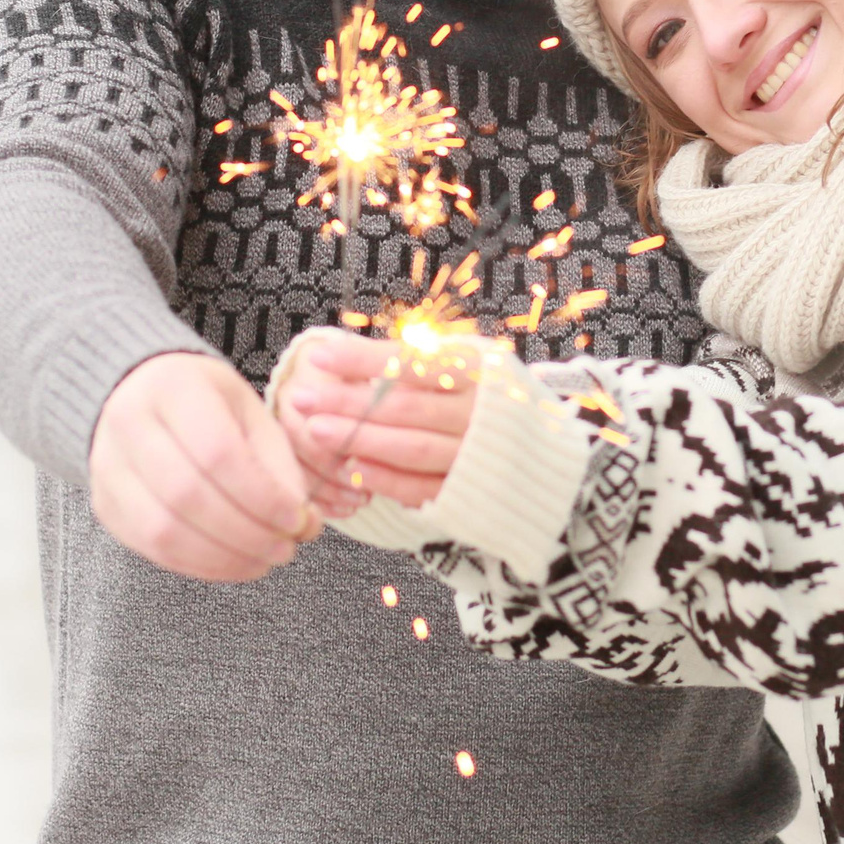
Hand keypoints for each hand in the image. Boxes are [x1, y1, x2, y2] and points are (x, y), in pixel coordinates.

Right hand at [88, 351, 319, 582]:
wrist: (138, 397)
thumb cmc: (205, 405)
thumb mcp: (249, 413)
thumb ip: (277, 465)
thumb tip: (302, 525)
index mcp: (171, 389)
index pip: (218, 453)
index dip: (263, 497)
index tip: (299, 520)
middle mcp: (128, 425)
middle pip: (189, 495)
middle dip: (247, 533)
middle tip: (287, 548)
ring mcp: (107, 468)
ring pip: (165, 530)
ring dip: (224, 557)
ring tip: (265, 560)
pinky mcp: (104, 505)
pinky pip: (152, 548)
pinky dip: (200, 565)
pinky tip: (234, 563)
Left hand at [278, 331, 478, 509]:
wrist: (541, 451)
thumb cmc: (488, 394)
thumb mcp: (465, 361)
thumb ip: (416, 359)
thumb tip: (347, 353)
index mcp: (481, 370)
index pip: (414, 361)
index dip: (365, 359)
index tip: (319, 355)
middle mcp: (481, 411)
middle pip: (407, 406)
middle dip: (349, 403)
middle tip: (301, 399)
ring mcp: (477, 453)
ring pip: (412, 447)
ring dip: (360, 440)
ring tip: (315, 431)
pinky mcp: (469, 489)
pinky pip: (423, 487)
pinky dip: (386, 479)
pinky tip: (351, 468)